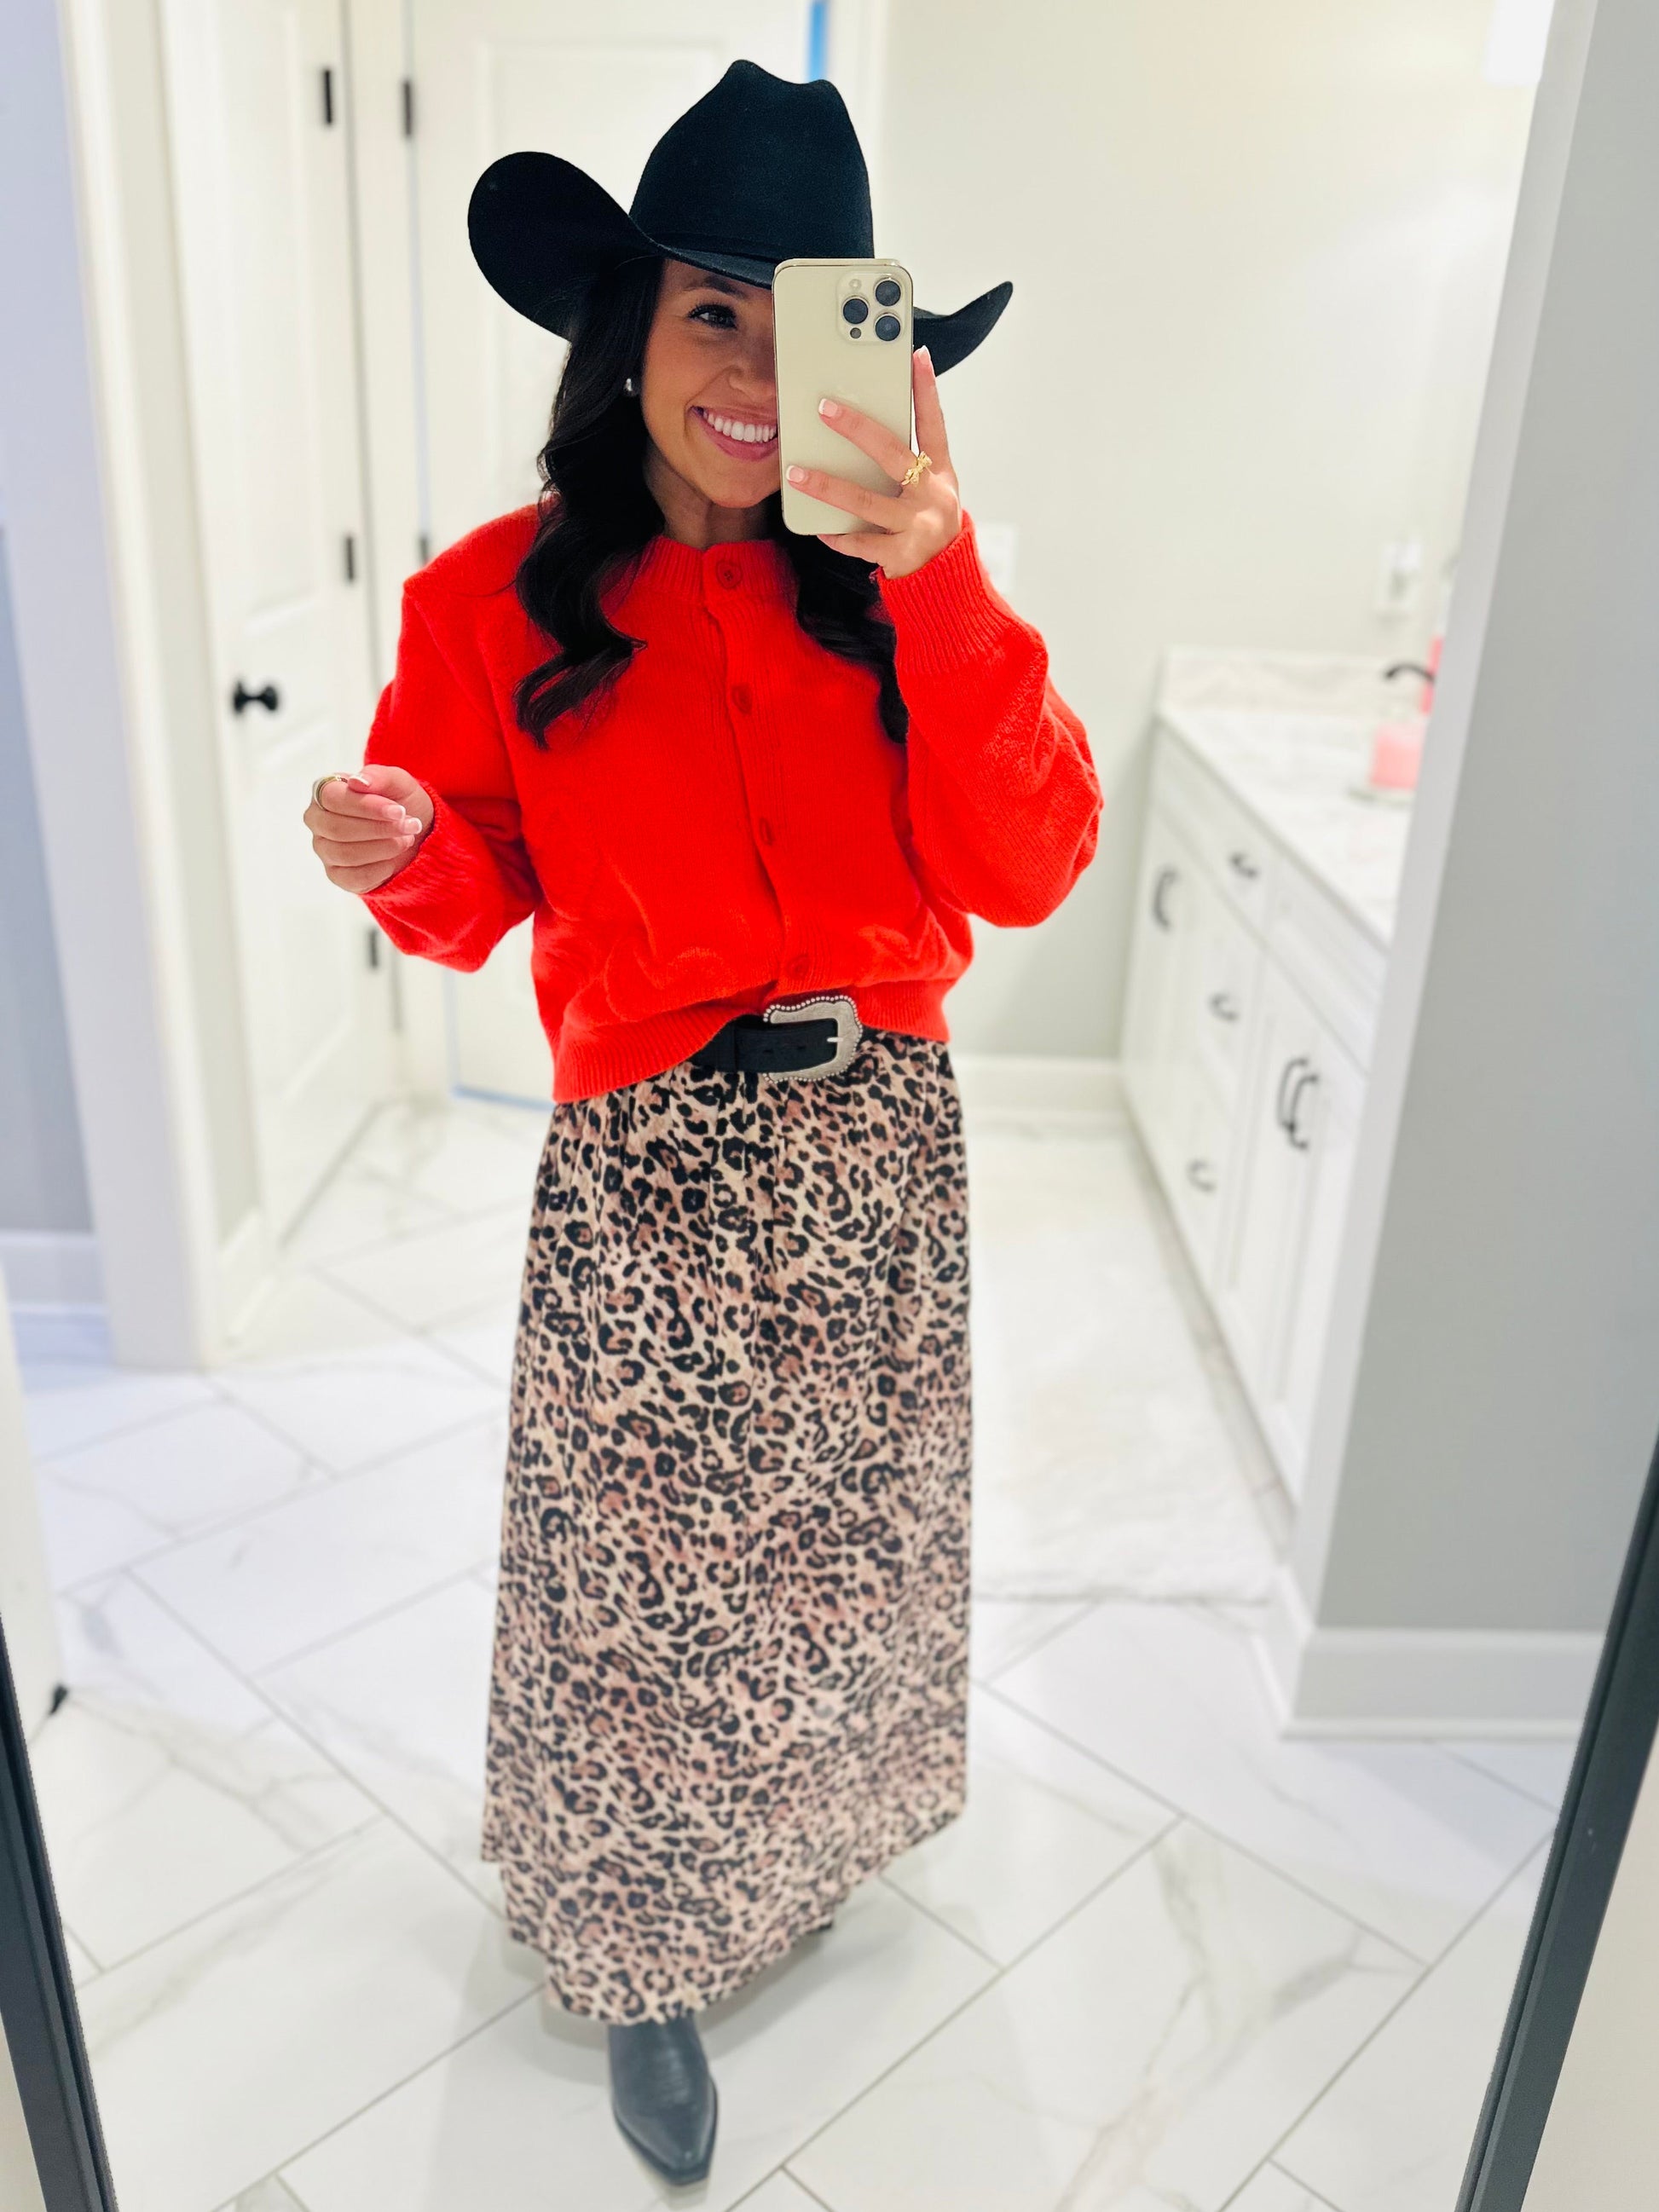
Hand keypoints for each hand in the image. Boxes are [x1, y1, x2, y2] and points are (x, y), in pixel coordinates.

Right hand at [304, 763, 434, 893]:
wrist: (415, 831)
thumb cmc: (399, 801)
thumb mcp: (398, 782)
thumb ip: (378, 776)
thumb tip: (357, 782)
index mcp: (324, 791)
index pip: (332, 799)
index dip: (366, 806)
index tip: (398, 811)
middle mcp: (318, 821)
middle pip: (336, 829)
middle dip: (379, 829)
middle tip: (409, 825)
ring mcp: (325, 850)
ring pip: (346, 854)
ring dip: (384, 848)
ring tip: (407, 839)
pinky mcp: (338, 875)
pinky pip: (355, 878)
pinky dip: (381, 869)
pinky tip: (395, 858)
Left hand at [786, 344, 960, 578]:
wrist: (946, 583)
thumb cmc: (928, 528)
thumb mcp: (930, 492)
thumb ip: (906, 466)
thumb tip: (861, 433)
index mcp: (941, 474)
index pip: (934, 425)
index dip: (927, 390)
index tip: (916, 357)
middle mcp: (931, 496)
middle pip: (892, 454)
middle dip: (857, 428)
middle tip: (825, 409)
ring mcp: (918, 526)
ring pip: (866, 501)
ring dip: (827, 486)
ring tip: (796, 474)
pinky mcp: (902, 556)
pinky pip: (861, 543)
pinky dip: (838, 536)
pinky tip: (819, 527)